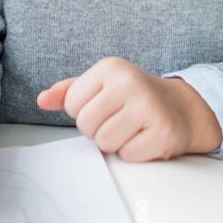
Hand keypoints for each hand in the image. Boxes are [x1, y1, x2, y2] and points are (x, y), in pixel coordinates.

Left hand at [36, 56, 222, 160]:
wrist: (181, 108)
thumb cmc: (133, 98)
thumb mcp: (101, 86)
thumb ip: (69, 91)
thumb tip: (41, 100)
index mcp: (111, 67)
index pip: (72, 104)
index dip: (84, 112)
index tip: (105, 106)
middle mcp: (130, 82)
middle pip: (86, 124)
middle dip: (98, 129)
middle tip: (119, 119)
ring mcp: (148, 106)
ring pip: (104, 142)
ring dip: (116, 142)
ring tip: (132, 128)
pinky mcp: (162, 132)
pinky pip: (127, 155)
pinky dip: (134, 152)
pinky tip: (146, 137)